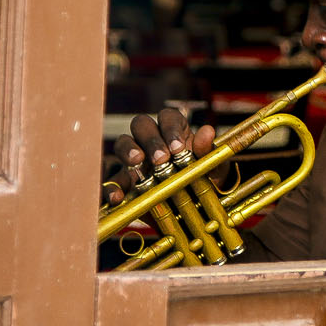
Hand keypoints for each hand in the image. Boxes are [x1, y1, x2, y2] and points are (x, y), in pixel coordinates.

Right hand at [101, 107, 216, 207]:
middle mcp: (153, 142)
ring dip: (128, 150)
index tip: (178, 147)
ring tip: (137, 163)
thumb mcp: (213, 169)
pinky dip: (112, 187)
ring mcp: (137, 161)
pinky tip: (118, 197)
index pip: (168, 117)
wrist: (199, 208)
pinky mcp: (126, 183)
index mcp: (175, 132)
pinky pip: (113, 180)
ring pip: (123, 143)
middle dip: (150, 139)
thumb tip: (207, 131)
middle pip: (142, 124)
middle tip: (161, 159)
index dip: (171, 128)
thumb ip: (208, 151)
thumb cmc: (206, 181)